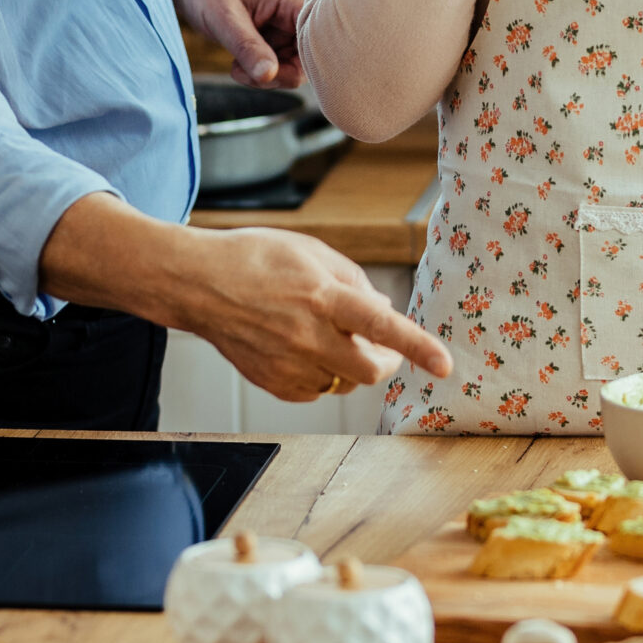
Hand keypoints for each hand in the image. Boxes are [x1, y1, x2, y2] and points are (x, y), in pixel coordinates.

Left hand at [163, 0, 303, 87]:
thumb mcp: (224, 18)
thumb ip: (248, 47)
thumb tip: (269, 75)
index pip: (317, 36)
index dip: (304, 60)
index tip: (270, 72)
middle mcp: (294, 13)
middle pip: (307, 58)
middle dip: (277, 74)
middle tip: (244, 74)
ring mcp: (283, 28)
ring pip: (291, 67)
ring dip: (265, 76)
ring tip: (236, 67)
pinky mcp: (271, 39)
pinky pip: (276, 66)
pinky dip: (258, 73)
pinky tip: (237, 64)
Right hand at [179, 225, 455, 401]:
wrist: (197, 284)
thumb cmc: (254, 258)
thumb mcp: (311, 251)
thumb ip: (353, 281)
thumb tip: (382, 308)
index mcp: (322, 296)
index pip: (380, 325)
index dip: (417, 346)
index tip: (445, 364)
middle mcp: (307, 335)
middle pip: (369, 371)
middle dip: (386, 362)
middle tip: (385, 350)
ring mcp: (288, 364)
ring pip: (342, 382)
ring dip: (347, 364)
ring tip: (322, 333)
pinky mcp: (272, 383)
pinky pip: (314, 391)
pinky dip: (319, 374)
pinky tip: (299, 347)